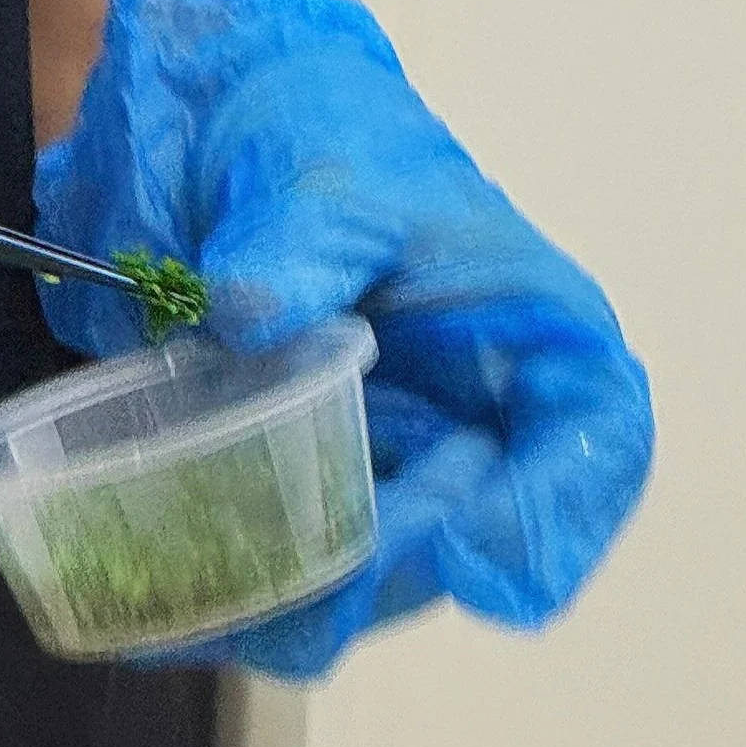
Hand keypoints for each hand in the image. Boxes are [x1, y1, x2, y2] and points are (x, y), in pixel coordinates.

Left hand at [33, 0, 652, 678]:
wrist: (215, 134)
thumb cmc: (317, 136)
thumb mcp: (320, 167)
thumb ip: (302, 238)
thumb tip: (257, 310)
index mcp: (534, 341)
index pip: (592, 446)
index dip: (553, 521)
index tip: (483, 565)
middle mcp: (479, 429)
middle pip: (468, 550)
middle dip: (386, 581)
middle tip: (305, 587)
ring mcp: (390, 475)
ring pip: (369, 587)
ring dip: (297, 611)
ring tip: (206, 607)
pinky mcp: (299, 496)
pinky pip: (284, 575)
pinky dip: (228, 599)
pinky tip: (153, 612)